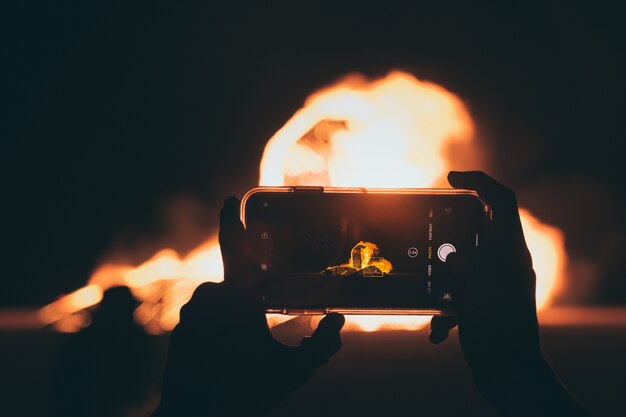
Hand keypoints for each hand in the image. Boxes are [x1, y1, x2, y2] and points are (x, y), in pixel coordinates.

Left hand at [153, 197, 344, 416]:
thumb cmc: (245, 391)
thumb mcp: (293, 370)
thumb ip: (323, 344)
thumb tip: (338, 320)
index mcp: (236, 297)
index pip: (233, 246)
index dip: (230, 219)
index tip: (229, 199)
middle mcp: (209, 298)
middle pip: (235, 280)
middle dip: (251, 289)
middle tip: (265, 305)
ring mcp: (191, 315)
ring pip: (219, 300)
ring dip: (235, 309)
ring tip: (248, 334)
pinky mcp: (181, 331)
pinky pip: (205, 316)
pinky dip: (218, 323)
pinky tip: (229, 344)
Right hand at [429, 171, 589, 416]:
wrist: (509, 377)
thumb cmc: (502, 337)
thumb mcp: (484, 298)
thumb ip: (469, 269)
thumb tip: (449, 253)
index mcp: (511, 252)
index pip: (502, 201)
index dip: (479, 181)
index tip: (449, 178)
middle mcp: (501, 262)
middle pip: (475, 227)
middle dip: (446, 228)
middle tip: (423, 228)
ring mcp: (489, 282)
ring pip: (457, 261)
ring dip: (437, 274)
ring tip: (421, 283)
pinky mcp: (476, 303)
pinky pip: (451, 294)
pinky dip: (440, 310)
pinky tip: (438, 331)